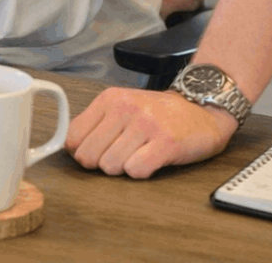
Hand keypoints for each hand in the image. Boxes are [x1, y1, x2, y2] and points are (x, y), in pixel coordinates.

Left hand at [65, 87, 238, 178]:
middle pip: (89, 155)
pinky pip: (136, 171)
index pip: (74, 135)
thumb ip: (96, 123)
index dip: (81, 152)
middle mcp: (125, 108)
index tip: (94, 153)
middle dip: (100, 163)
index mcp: (109, 99)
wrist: (201, 108)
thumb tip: (70, 148)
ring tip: (137, 155)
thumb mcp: (122, 106)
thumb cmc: (158, 112)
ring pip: (111, 165)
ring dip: (122, 168)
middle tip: (119, 156)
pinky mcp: (166, 143)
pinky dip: (141, 172)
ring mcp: (146, 125)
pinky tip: (150, 160)